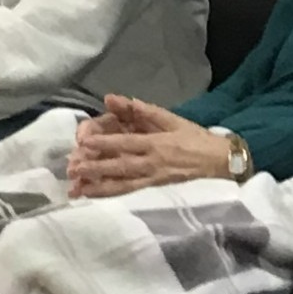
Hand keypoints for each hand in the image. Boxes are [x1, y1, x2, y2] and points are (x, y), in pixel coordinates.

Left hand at [68, 93, 236, 199]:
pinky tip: (92, 194)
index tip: (85, 142)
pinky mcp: (153, 187)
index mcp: (156, 143)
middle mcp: (152, 163)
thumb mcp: (171, 119)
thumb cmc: (193, 137)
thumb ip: (141, 110)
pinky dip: (109, 193)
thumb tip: (113, 98)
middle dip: (96, 168)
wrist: (218, 161)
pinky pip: (128, 191)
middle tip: (74, 168)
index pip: (127, 143)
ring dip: (98, 186)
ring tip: (77, 188)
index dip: (105, 143)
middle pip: (120, 167)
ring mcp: (152, 178)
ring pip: (121, 184)